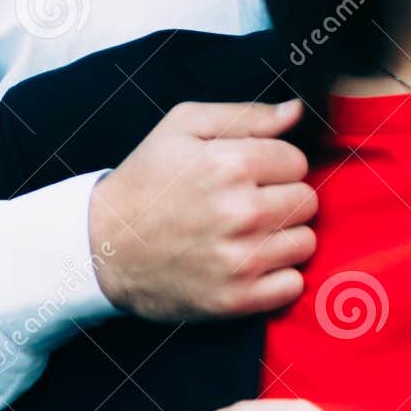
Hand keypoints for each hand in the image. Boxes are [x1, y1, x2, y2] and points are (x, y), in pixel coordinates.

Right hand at [89, 101, 315, 320]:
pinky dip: (277, 276)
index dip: (276, 165)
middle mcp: (241, 212)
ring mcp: (240, 260)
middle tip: (248, 204)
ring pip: (306, 242)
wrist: (103, 246)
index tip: (251, 175)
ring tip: (248, 233)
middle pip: (307, 201)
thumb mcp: (182, 126)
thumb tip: (297, 110)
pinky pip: (292, 285)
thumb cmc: (146, 182)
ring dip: (284, 237)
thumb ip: (246, 115)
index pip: (298, 161)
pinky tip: (249, 263)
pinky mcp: (236, 300)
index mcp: (230, 164)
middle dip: (283, 198)